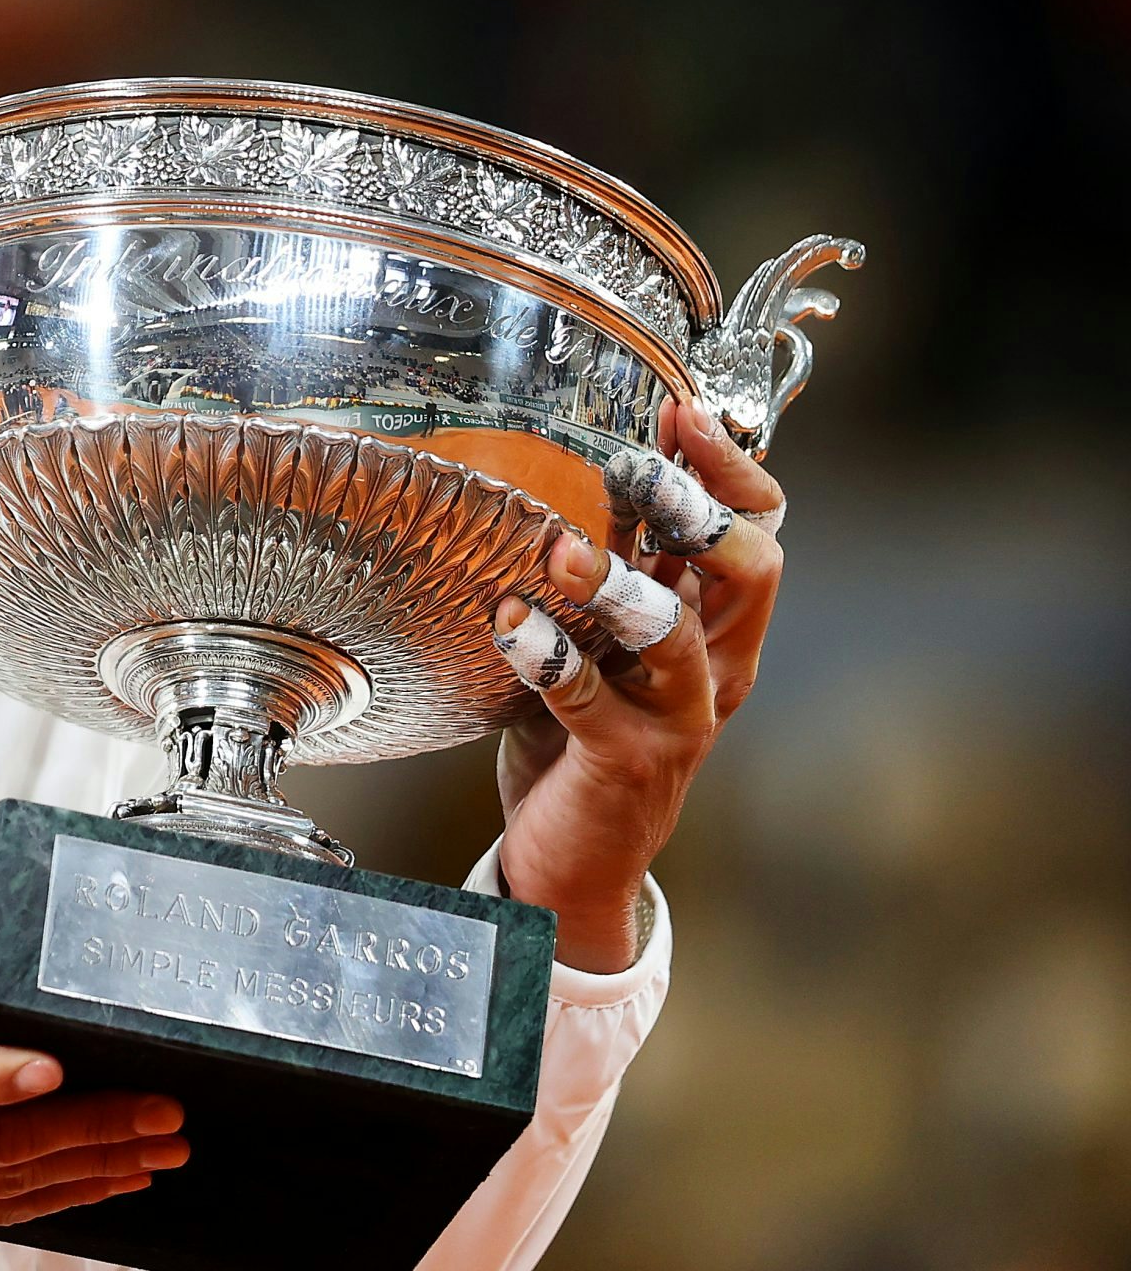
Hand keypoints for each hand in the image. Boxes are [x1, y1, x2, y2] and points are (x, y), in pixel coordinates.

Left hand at [489, 397, 785, 972]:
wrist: (576, 860)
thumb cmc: (584, 733)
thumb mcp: (603, 636)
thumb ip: (613, 562)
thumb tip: (605, 461)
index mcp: (717, 627)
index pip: (761, 532)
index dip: (731, 470)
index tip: (682, 410)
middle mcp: (714, 668)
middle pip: (751, 573)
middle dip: (698, 511)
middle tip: (639, 466)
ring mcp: (677, 719)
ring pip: (677, 640)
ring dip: (621, 586)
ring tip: (562, 550)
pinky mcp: (625, 762)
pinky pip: (590, 702)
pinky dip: (549, 657)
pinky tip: (510, 622)